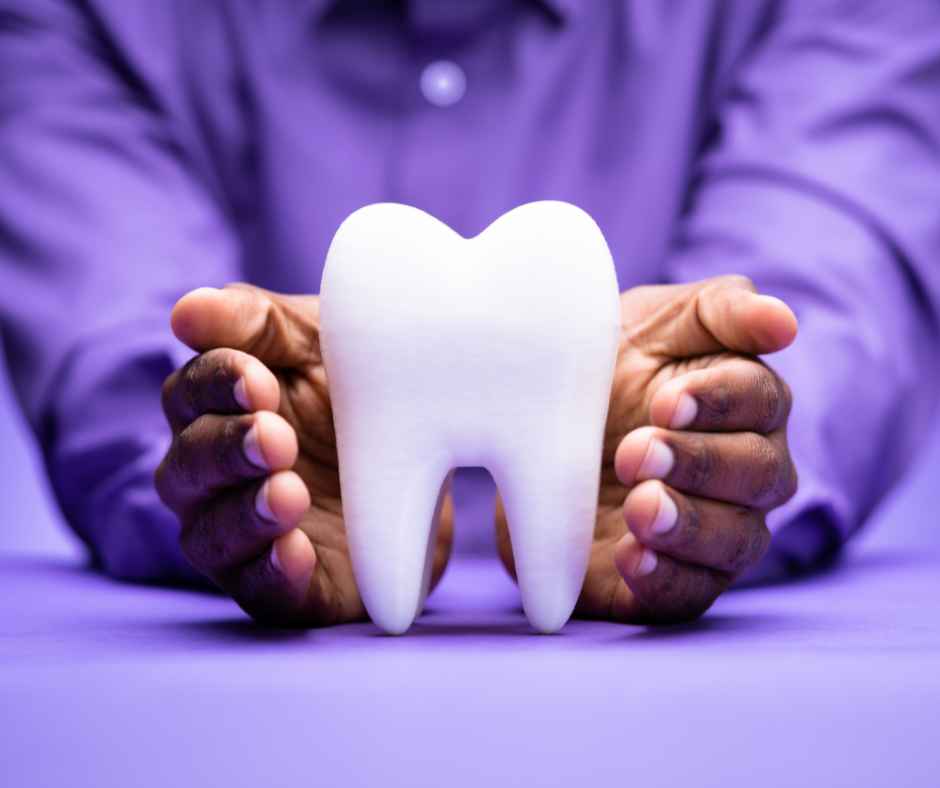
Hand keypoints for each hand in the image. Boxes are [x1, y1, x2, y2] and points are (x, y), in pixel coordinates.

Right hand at [156, 284, 453, 625]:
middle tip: (276, 437)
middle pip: (188, 468)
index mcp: (220, 410)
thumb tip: (186, 312)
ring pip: (211, 536)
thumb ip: (260, 323)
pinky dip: (272, 573)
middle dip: (227, 450)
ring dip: (244, 515)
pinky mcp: (290, 588)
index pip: (190, 395)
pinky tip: (295, 550)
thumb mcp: (324, 343)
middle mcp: (218, 477)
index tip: (258, 379)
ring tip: (288, 493)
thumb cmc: (360, 391)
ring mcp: (249, 536)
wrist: (436, 460)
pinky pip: (261, 590)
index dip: (215, 386)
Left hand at [496, 275, 797, 623]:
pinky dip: (665, 580)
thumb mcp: (647, 323)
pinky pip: (689, 594)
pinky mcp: (669, 581)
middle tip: (634, 451)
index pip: (760, 400)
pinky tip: (631, 558)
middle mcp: (742, 470)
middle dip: (700, 462)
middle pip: (760, 473)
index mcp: (742, 402)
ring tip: (639, 509)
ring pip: (735, 540)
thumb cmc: (604, 369)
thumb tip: (784, 322)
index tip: (665, 401)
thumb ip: (716, 311)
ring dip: (688, 525)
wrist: (529, 433)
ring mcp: (711, 530)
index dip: (720, 401)